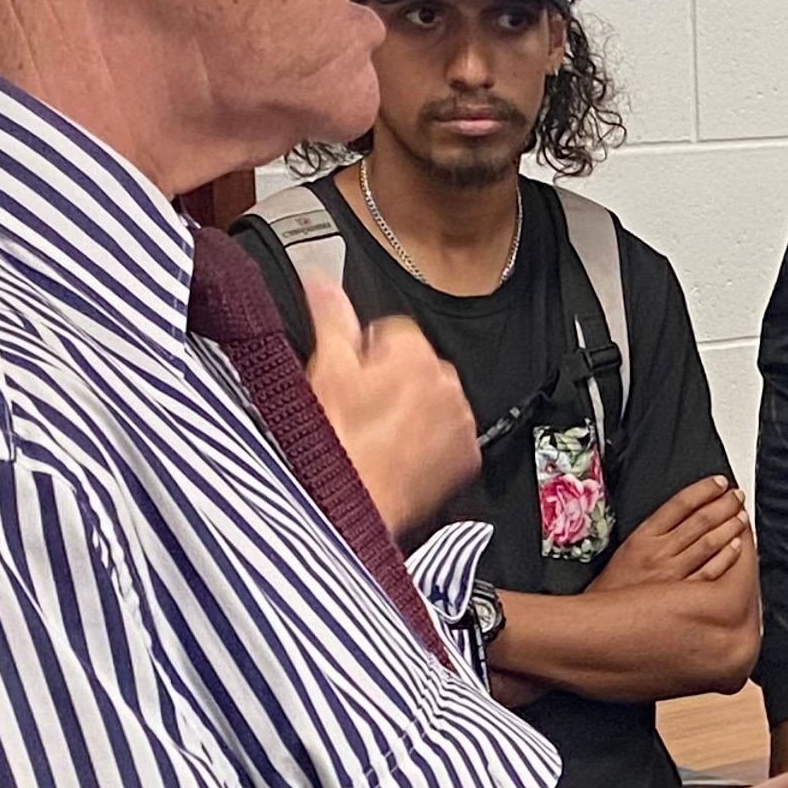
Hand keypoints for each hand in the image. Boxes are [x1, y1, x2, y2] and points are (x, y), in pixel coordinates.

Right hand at [301, 273, 478, 534]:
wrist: (348, 509)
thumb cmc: (333, 446)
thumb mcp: (324, 369)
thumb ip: (329, 314)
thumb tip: (321, 278)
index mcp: (414, 354)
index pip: (393, 331)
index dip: (364, 354)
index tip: (351, 378)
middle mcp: (447, 383)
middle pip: (417, 364)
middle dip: (392, 381)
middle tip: (359, 410)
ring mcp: (461, 422)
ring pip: (435, 400)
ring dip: (412, 411)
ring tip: (377, 437)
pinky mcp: (467, 458)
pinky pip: (451, 437)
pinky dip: (431, 443)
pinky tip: (400, 455)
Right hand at [607, 475, 751, 589]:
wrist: (605, 620)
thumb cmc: (617, 583)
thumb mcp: (629, 546)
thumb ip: (657, 529)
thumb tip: (689, 510)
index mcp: (644, 536)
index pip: (680, 504)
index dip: (704, 490)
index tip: (719, 483)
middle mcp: (659, 551)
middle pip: (700, 520)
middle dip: (724, 504)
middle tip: (737, 497)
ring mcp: (672, 573)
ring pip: (709, 543)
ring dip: (730, 527)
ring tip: (741, 517)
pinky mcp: (682, 596)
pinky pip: (711, 572)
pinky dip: (727, 557)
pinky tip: (737, 546)